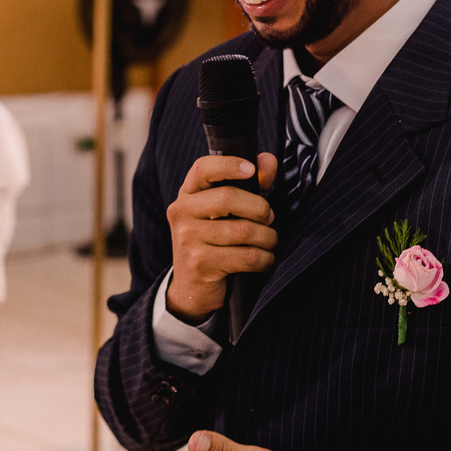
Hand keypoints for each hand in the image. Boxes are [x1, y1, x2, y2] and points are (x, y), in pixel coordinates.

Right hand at [166, 153, 278, 322]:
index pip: (203, 169)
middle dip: (259, 208)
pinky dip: (264, 259)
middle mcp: (182, 212)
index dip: (228, 165)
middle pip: (228, 197)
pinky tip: (264, 260)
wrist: (192, 289)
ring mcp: (187, 238)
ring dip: (267, 238)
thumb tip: (268, 160)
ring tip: (269, 242)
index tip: (251, 169)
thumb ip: (249, 186)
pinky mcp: (199, 263)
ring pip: (243, 230)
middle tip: (269, 218)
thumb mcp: (226, 213)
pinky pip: (246, 256)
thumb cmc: (215, 244)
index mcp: (188, 194)